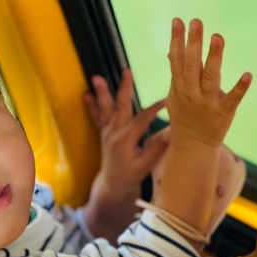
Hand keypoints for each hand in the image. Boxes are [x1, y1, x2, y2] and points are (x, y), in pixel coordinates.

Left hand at [82, 70, 169, 240]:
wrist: (112, 184)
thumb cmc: (130, 176)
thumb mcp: (144, 166)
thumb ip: (155, 150)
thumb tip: (168, 134)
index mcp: (125, 140)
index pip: (142, 119)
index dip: (154, 108)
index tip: (166, 101)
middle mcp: (114, 133)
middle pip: (120, 106)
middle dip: (124, 88)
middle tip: (126, 71)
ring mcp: (107, 132)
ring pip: (106, 109)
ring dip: (103, 93)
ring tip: (97, 78)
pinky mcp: (104, 134)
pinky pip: (97, 118)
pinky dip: (93, 106)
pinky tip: (87, 95)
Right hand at [166, 18, 250, 148]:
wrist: (192, 146)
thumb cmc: (185, 116)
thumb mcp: (175, 94)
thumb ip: (176, 72)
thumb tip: (170, 50)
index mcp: (180, 86)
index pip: (177, 59)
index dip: (177, 40)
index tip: (178, 20)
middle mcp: (192, 93)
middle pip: (191, 65)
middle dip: (193, 43)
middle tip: (197, 22)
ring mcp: (207, 103)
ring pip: (210, 77)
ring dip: (214, 57)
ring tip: (217, 37)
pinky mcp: (223, 113)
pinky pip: (232, 99)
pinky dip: (240, 87)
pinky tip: (248, 74)